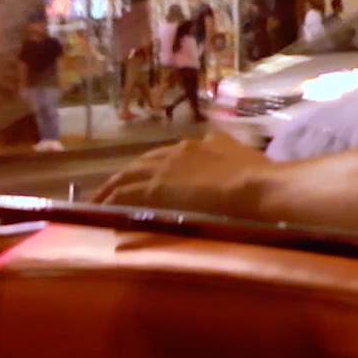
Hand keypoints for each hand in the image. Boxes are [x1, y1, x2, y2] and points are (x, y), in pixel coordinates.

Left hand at [92, 130, 270, 215]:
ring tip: (96, 202)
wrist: (259, 187)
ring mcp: (164, 169)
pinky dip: (111, 202)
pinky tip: (100, 212)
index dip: (152, 168)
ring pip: (127, 177)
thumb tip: (217, 145)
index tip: (144, 179)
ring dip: (110, 189)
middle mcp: (177, 151)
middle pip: (141, 163)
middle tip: (110, 190)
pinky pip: (124, 195)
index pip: (165, 155)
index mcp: (199, 145)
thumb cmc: (261, 176)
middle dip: (125, 176)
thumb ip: (225, 151)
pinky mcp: (155, 189)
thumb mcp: (243, 154)